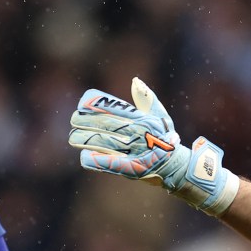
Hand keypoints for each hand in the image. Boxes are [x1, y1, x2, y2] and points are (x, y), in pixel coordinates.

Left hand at [68, 78, 239, 215]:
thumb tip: (135, 81)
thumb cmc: (166, 140)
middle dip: (86, 122)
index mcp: (142, 119)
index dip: (96, 106)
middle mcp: (138, 133)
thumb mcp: (160, 117)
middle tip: (72, 120)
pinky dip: (98, 161)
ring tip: (72, 138)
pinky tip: (84, 158)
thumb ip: (146, 98)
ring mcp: (136, 151)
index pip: (115, 109)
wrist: (178, 167)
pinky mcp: (134, 169)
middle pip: (106, 125)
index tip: (81, 105)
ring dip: (85, 139)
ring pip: (105, 143)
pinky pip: (113, 164)